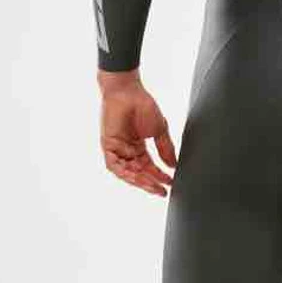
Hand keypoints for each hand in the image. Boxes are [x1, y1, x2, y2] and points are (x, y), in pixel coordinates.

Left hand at [98, 70, 177, 196]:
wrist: (128, 91)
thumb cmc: (142, 104)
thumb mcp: (159, 130)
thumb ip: (166, 149)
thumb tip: (174, 166)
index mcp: (138, 147)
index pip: (150, 167)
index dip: (160, 177)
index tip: (170, 183)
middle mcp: (127, 150)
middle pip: (139, 173)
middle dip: (150, 183)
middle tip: (162, 191)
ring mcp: (117, 149)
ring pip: (127, 172)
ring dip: (140, 181)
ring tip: (152, 187)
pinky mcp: (108, 146)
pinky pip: (114, 165)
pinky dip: (125, 173)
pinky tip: (137, 178)